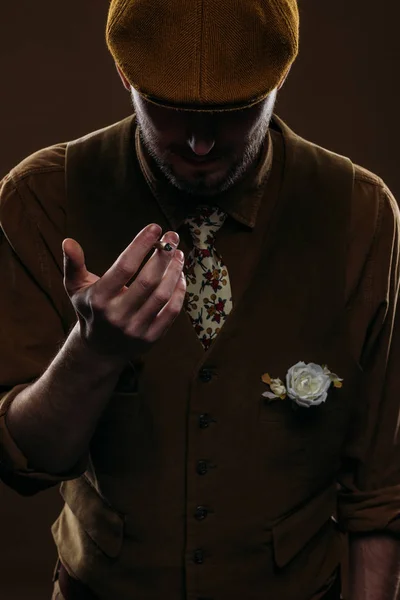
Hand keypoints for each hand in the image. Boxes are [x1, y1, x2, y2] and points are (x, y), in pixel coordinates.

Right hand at [62, 223, 185, 362]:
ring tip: (178, 253)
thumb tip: (68, 241)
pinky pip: (172, 311)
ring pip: (162, 295)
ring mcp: (136, 328)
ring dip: (174, 271)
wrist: (100, 349)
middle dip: (163, 255)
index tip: (155, 227)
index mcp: (98, 299)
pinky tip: (180, 275)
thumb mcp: (76, 288)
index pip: (124, 267)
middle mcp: (117, 315)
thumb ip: (73, 264)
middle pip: (148, 280)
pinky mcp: (151, 338)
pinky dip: (179, 291)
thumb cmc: (90, 309)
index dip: (141, 245)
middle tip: (172, 237)